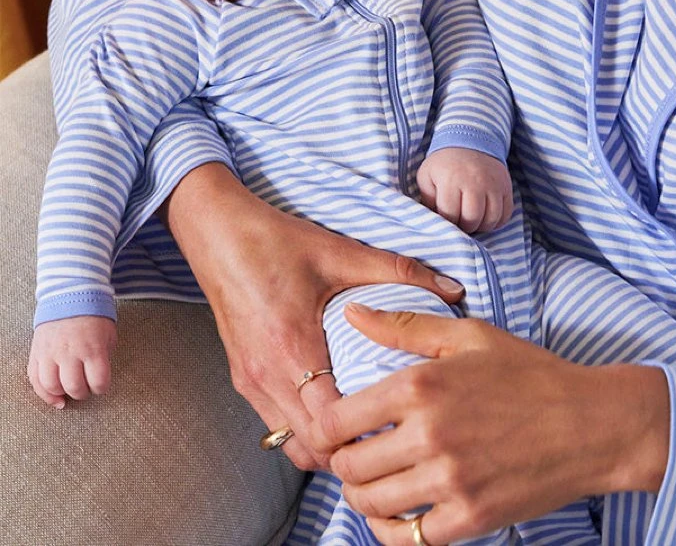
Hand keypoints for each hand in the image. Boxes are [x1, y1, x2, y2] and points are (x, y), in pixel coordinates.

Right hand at [28, 316, 116, 407]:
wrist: (70, 296)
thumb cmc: (94, 316)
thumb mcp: (108, 334)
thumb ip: (105, 356)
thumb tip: (99, 376)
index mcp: (93, 348)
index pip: (98, 381)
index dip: (101, 388)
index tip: (101, 386)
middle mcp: (70, 353)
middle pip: (74, 387)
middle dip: (83, 393)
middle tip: (86, 389)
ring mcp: (50, 354)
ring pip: (52, 386)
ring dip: (62, 395)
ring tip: (70, 394)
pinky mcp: (37, 353)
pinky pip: (35, 379)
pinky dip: (44, 393)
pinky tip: (54, 398)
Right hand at [161, 162, 465, 470]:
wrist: (217, 233)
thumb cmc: (275, 242)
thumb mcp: (340, 252)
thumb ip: (399, 271)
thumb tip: (451, 288)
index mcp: (290, 347)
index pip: (328, 424)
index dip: (365, 434)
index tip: (401, 424)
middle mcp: (264, 375)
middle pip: (310, 448)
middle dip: (351, 449)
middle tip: (392, 433)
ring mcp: (249, 381)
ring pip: (290, 444)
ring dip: (327, 443)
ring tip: (367, 426)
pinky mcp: (242, 378)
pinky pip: (276, 424)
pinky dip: (305, 429)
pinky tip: (335, 406)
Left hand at [313, 305, 670, 544]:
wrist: (592, 423)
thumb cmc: (529, 372)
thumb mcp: (469, 335)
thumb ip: (403, 325)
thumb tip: (351, 312)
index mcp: (421, 385)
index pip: (337, 420)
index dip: (326, 427)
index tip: (337, 427)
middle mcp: (429, 435)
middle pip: (348, 466)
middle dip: (342, 461)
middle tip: (356, 453)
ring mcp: (450, 481)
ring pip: (371, 504)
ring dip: (362, 495)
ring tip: (374, 480)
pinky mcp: (471, 518)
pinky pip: (407, 539)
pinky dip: (393, 529)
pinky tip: (400, 510)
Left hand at [417, 148, 512, 232]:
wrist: (470, 141)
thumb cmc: (445, 164)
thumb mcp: (427, 176)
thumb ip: (427, 199)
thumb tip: (435, 220)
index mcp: (451, 179)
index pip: (451, 215)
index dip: (447, 222)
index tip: (446, 218)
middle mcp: (474, 182)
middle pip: (472, 219)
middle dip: (465, 226)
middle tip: (460, 221)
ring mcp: (493, 184)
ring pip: (491, 219)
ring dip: (481, 225)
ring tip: (473, 219)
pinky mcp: (506, 186)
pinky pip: (506, 213)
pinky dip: (497, 221)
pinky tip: (486, 216)